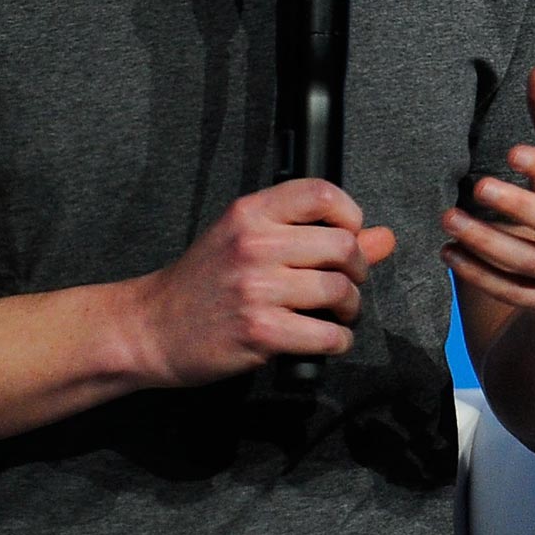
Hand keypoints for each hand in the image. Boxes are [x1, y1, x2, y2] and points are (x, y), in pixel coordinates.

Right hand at [130, 178, 396, 386]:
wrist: (151, 327)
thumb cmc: (204, 282)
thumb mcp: (251, 242)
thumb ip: (315, 234)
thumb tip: (383, 237)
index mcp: (251, 212)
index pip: (321, 193)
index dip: (351, 214)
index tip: (352, 234)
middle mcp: (254, 244)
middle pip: (342, 245)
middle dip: (359, 270)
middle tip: (347, 284)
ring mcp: (256, 288)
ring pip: (339, 290)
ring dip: (350, 308)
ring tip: (338, 314)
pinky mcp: (259, 331)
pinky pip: (325, 335)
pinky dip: (337, 341)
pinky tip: (326, 340)